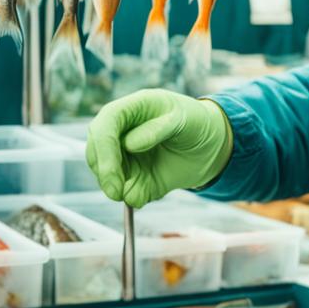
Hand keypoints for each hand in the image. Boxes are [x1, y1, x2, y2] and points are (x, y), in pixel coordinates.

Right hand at [86, 89, 232, 207]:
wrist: (211, 146)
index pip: (105, 125)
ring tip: (140, 191)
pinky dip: (131, 197)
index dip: (103, 149)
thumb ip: (159, 129)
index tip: (110, 172)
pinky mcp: (133, 177)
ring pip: (105, 174)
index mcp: (130, 109)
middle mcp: (120, 132)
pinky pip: (125, 191)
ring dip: (117, 187)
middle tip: (118, 193)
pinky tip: (143, 197)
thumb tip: (130, 144)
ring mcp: (124, 155)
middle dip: (105, 174)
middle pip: (97, 151)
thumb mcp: (185, 120)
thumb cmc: (197, 123)